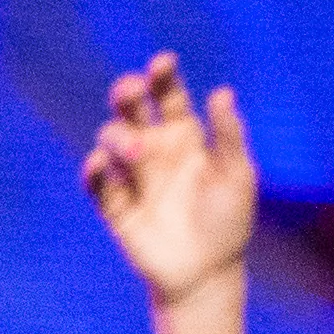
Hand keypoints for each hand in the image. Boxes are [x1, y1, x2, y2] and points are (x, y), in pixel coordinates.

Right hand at [82, 53, 258, 308]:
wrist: (207, 271)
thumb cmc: (228, 220)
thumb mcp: (239, 175)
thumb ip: (230, 135)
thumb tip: (222, 91)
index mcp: (184, 137)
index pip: (168, 98)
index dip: (163, 77)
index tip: (163, 63)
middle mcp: (154, 149)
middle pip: (131, 110)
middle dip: (128, 94)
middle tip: (132, 90)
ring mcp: (131, 175)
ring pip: (111, 139)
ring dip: (118, 136)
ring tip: (136, 151)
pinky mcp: (113, 203)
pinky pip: (95, 181)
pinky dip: (94, 169)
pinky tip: (102, 163)